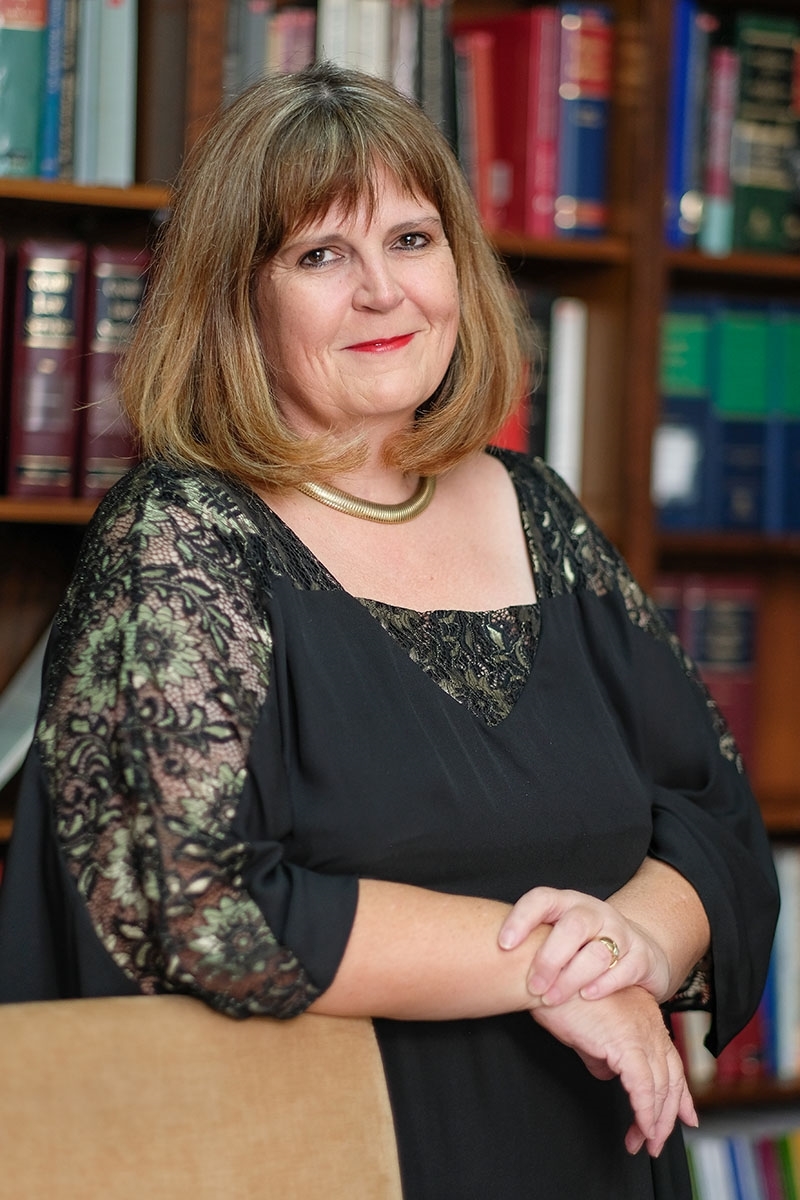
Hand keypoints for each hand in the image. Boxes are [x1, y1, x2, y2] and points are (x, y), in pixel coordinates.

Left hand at [498, 886, 671, 1004]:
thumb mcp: (557, 939)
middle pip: (572, 926)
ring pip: (597, 951)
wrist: (638, 952)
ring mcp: (621, 932)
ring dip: (571, 978)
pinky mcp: (641, 955)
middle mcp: (594, 912)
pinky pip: (622, 969)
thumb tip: (490, 967)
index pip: (542, 899)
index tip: (504, 945)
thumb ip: (533, 947)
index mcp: (567, 903)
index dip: (521, 918)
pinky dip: (603, 984)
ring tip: (553, 998)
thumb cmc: (582, 950)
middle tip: (533, 986)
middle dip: (549, 959)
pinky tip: (587, 996)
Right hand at [531, 985, 697, 1156]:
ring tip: (645, 1143)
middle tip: (657, 1140)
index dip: (680, 1093)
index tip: (685, 1116)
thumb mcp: (587, 1031)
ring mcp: (640, 1031)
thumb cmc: (557, 999)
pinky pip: (643, 1087)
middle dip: (667, 1115)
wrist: (541, 982)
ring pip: (660, 1086)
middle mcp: (649, 1022)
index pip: (670, 1060)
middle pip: (671, 1077)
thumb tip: (606, 1072)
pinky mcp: (626, 1042)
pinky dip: (644, 1112)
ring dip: (655, 1120)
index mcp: (643, 1015)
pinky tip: (640, 1128)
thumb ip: (602, 1052)